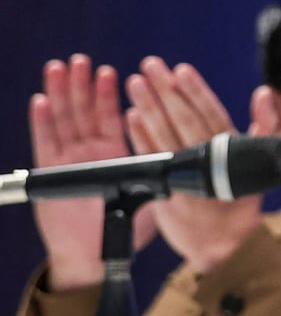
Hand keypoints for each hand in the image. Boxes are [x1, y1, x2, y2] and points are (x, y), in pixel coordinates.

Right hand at [27, 55, 156, 288]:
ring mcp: (72, 159)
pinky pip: (47, 143)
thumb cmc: (136, 228)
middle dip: (88, 85)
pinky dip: (43, 122)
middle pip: (90, 111)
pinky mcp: (52, 172)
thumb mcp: (163, 196)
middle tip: (85, 61)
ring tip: (62, 68)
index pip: (121, 117)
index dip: (120, 95)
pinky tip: (40, 101)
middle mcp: (95, 152)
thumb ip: (176, 173)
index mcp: (121, 153)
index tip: (122, 72)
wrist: (98, 254)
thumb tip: (205, 158)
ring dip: (64, 93)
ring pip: (67, 119)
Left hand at [124, 58, 275, 274]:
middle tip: (150, 65)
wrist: (225, 244)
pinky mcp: (164, 188)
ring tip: (135, 83)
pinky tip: (131, 117)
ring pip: (163, 134)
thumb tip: (264, 93)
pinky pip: (150, 158)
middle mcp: (205, 160)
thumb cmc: (244, 198)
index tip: (181, 69)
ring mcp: (183, 175)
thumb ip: (265, 124)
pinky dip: (139, 136)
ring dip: (148, 107)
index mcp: (230, 150)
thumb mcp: (265, 160)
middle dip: (165, 90)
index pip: (210, 113)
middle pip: (183, 119)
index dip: (195, 91)